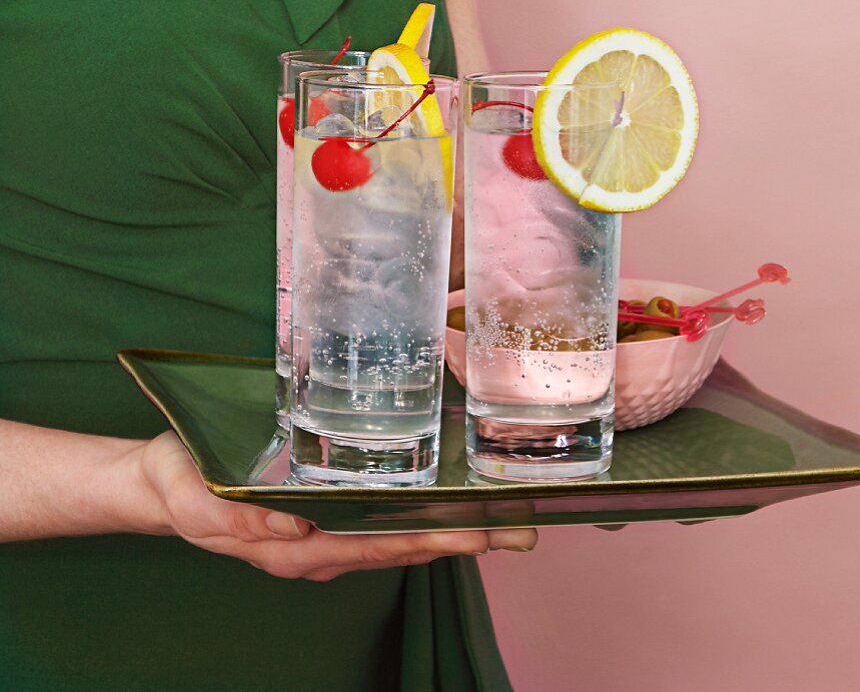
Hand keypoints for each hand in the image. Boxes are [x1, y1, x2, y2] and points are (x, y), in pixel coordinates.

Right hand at [136, 432, 535, 580]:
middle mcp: (322, 546)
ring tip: (505, 521)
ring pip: (399, 536)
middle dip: (462, 540)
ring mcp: (327, 535)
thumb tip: (293, 531)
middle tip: (520, 530)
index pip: (377, 547)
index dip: (428, 540)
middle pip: (403, 546)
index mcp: (297, 549)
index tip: (476, 535)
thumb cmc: (181, 487)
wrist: (164, 486)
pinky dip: (421, 515)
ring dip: (452, 529)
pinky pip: (383, 521)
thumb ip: (239, 520)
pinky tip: (450, 504)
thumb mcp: (197, 500)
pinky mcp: (327, 515)